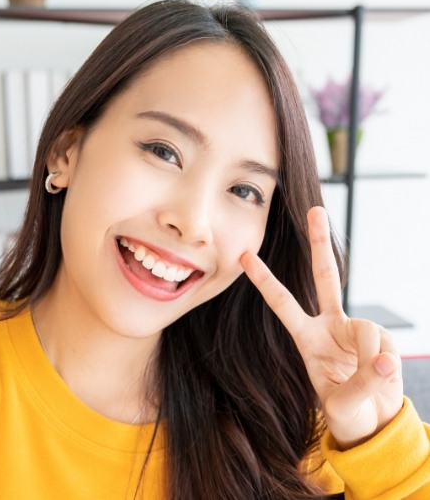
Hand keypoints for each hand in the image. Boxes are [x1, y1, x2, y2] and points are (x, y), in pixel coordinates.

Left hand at [240, 206, 402, 449]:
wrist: (372, 420)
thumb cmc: (345, 412)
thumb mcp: (342, 406)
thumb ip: (361, 384)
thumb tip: (385, 361)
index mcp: (306, 337)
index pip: (281, 302)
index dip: (264, 279)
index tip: (244, 255)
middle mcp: (329, 325)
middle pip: (325, 277)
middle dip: (320, 244)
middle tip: (315, 210)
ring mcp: (355, 329)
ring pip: (367, 329)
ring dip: (372, 356)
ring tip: (373, 379)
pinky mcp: (379, 339)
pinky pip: (385, 345)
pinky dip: (387, 363)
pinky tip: (383, 374)